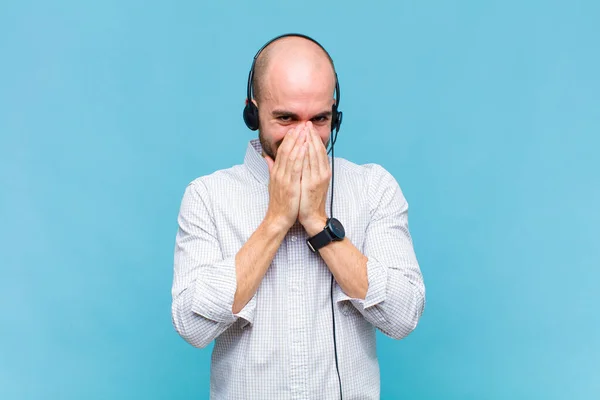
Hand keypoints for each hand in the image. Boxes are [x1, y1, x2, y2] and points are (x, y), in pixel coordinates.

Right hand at [263, 123, 307, 231]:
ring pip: (290, 156)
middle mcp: (278, 173)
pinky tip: (304, 147)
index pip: (282, 151)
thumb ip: (271, 168)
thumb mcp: (273, 183)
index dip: (289, 138)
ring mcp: (284, 178)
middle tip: (301, 124)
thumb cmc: (279, 202)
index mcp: (276, 172)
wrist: (278, 218)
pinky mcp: (290, 185)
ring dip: (298, 142)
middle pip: (286, 150)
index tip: (296, 128)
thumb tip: (266, 157)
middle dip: (294, 136)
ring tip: (304, 131)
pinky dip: (299, 156)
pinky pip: (295, 168)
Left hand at [298, 121, 330, 235]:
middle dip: (312, 135)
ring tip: (305, 128)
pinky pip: (310, 165)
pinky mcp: (313, 183)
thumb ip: (302, 170)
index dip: (313, 138)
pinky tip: (304, 145)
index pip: (318, 151)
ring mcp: (319, 177)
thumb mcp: (305, 183)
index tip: (307, 127)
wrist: (312, 218)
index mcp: (321, 172)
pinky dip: (307, 154)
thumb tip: (298, 160)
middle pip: (318, 150)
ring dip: (310, 140)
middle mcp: (322, 173)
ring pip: (315, 155)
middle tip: (307, 122)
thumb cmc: (307, 201)